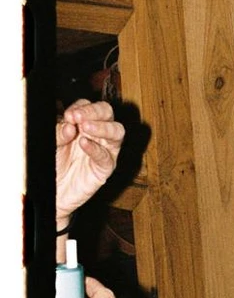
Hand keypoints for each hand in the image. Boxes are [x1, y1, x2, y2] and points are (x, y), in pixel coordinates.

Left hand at [56, 99, 124, 229]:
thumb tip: (70, 126)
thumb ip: (60, 133)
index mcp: (84, 124)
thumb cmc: (54, 164)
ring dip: (103, 127)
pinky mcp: (105, 168)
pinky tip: (84, 144)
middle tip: (79, 117)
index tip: (69, 115)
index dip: (81, 107)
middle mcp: (97, 134)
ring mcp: (105, 150)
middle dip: (95, 112)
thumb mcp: (53, 144)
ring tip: (86, 128)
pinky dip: (96, 149)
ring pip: (117, 132)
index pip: (89, 107)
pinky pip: (107, 157)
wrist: (52, 190)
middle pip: (107, 114)